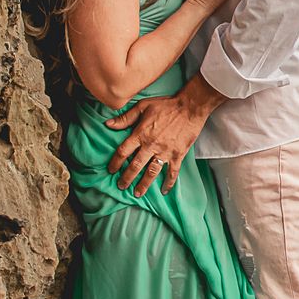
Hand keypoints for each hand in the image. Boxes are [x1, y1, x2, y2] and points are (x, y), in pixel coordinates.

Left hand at [105, 80, 221, 194]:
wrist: (190, 107)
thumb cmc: (166, 105)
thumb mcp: (142, 106)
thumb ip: (125, 117)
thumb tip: (108, 124)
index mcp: (141, 134)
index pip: (123, 151)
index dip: (115, 162)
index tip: (111, 169)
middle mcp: (151, 145)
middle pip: (135, 165)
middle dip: (127, 178)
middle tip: (121, 186)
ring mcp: (166, 151)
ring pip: (152, 172)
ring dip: (144, 184)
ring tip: (137, 193)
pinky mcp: (178, 154)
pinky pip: (173, 172)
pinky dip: (169, 182)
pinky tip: (164, 190)